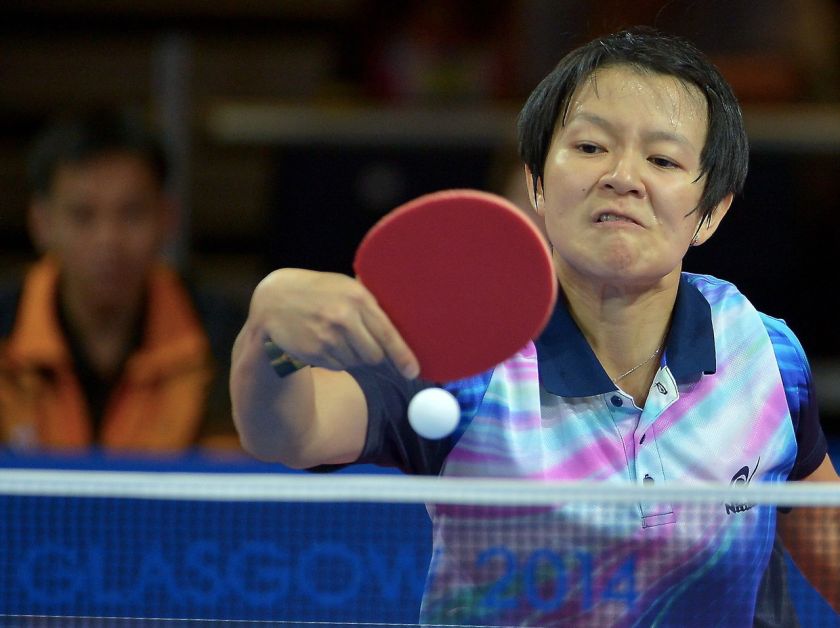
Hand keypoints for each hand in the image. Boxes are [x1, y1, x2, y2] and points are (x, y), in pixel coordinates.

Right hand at [249, 268, 418, 378]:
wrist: (273, 301)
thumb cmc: (317, 292)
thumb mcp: (343, 286)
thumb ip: (369, 300)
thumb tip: (407, 311)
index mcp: (357, 297)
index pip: (388, 334)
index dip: (403, 356)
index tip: (413, 372)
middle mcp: (344, 318)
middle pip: (375, 355)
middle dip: (374, 355)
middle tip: (360, 342)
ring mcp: (327, 337)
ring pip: (357, 362)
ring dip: (352, 355)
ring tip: (333, 334)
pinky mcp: (314, 353)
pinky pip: (338, 366)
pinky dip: (335, 359)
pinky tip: (321, 342)